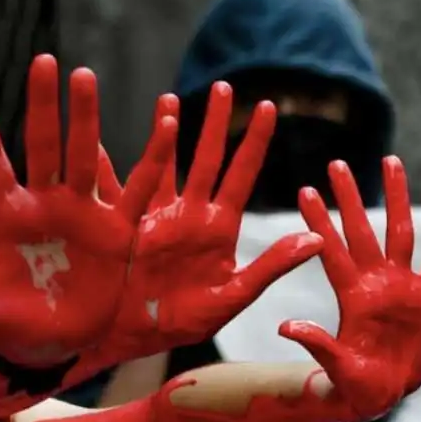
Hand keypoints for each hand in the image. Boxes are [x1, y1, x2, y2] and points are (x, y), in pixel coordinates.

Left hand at [0, 55, 175, 366]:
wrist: (46, 346)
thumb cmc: (2, 322)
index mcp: (8, 214)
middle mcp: (45, 203)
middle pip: (43, 144)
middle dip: (43, 105)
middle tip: (44, 62)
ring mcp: (82, 214)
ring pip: (84, 156)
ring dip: (86, 118)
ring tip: (84, 76)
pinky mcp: (115, 232)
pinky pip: (137, 190)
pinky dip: (152, 159)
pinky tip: (166, 124)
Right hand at [98, 82, 321, 355]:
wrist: (137, 336)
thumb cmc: (184, 322)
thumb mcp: (232, 297)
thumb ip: (270, 267)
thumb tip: (316, 239)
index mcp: (218, 228)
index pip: (241, 175)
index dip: (254, 142)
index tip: (267, 106)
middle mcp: (189, 214)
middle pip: (206, 158)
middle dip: (215, 122)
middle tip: (223, 85)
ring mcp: (156, 216)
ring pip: (164, 162)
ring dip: (167, 131)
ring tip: (170, 99)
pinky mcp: (125, 224)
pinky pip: (119, 188)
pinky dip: (111, 165)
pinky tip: (104, 140)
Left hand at [279, 157, 420, 420]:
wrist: (379, 393)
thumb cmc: (352, 384)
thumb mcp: (335, 367)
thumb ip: (317, 344)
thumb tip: (285, 327)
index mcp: (351, 295)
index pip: (331, 250)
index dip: (320, 222)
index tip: (305, 191)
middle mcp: (373, 282)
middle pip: (362, 230)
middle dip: (350, 197)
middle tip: (336, 163)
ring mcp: (400, 285)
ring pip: (400, 232)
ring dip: (396, 197)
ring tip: (391, 161)